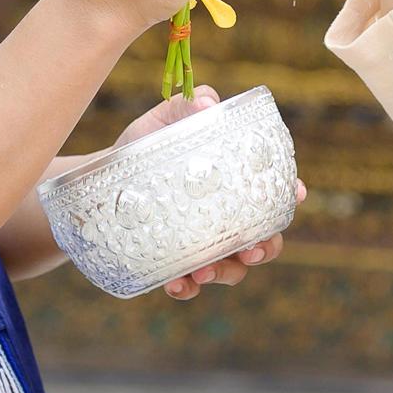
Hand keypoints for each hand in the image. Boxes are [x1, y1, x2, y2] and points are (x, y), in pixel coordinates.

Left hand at [110, 88, 309, 299]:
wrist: (96, 185)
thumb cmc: (139, 150)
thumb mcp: (160, 124)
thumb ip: (184, 107)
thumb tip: (208, 103)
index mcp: (230, 185)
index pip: (271, 192)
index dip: (288, 195)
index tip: (296, 194)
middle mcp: (224, 219)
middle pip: (263, 239)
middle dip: (265, 248)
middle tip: (251, 249)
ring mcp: (203, 246)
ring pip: (232, 269)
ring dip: (226, 273)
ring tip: (204, 271)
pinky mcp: (175, 266)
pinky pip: (190, 285)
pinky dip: (188, 288)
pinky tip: (177, 284)